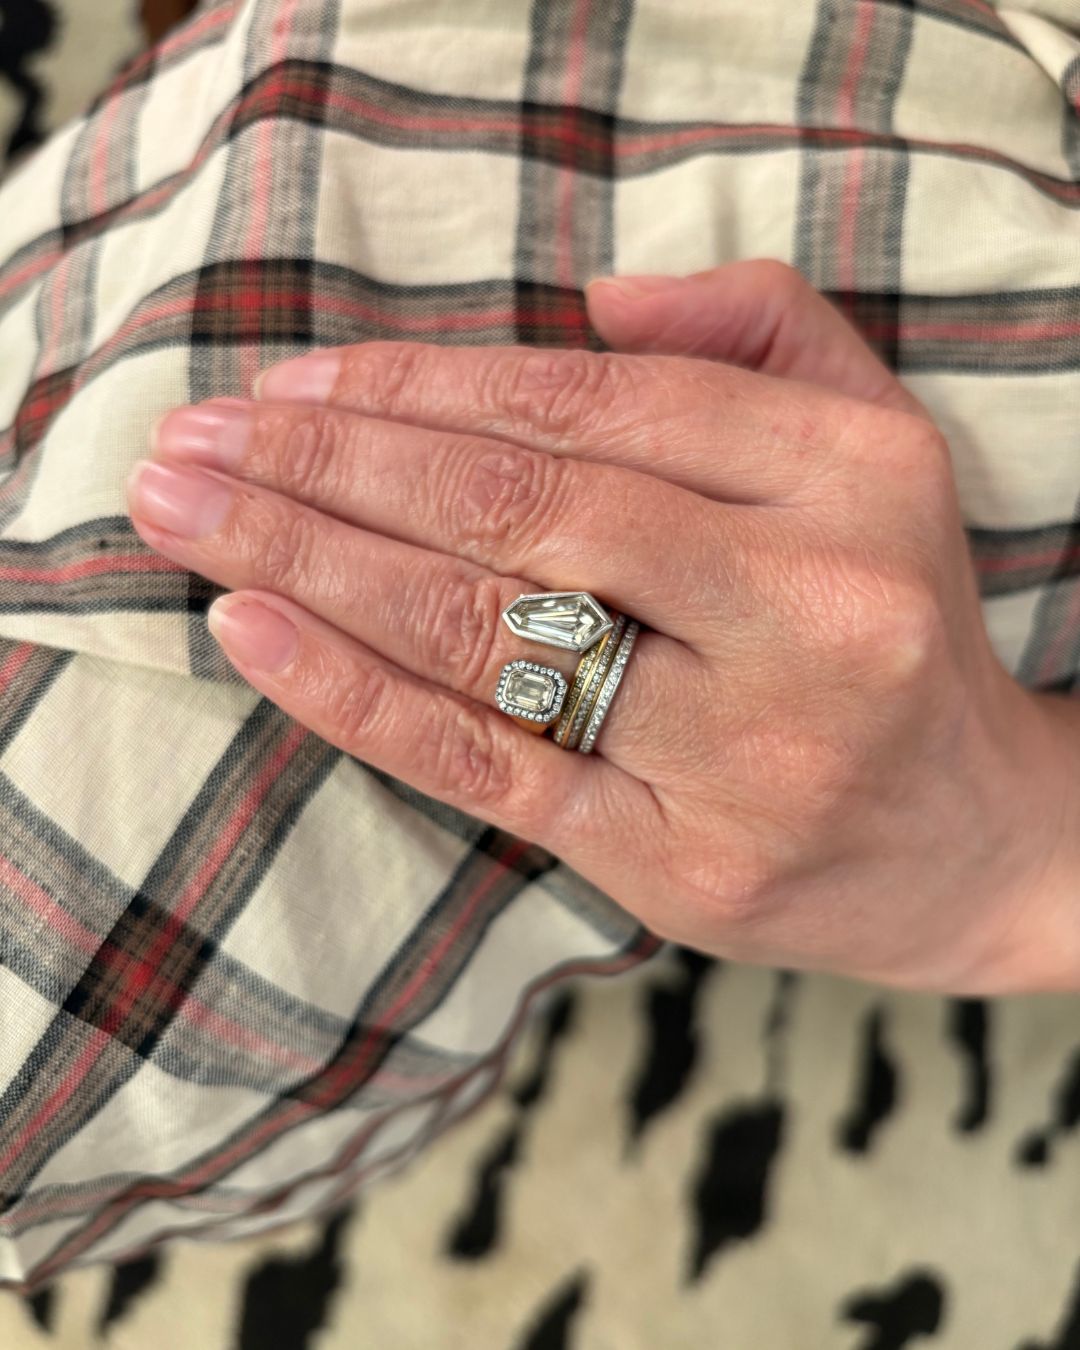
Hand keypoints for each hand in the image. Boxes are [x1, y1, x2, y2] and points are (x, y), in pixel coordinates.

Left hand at [125, 260, 1079, 994]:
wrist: (968, 839)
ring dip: (308, 561)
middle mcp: (807, 608)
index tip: (295, 383)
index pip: (591, 406)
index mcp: (851, 480)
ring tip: (185, 513)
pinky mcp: (678, 862)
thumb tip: (591, 303)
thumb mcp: (875, 445)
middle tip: (194, 439)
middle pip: (520, 508)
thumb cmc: (889, 619)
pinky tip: (251, 631)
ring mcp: (742, 750)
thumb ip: (758, 332)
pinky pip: (488, 767)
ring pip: (484, 633)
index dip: (421, 385)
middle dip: (329, 465)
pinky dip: (351, 697)